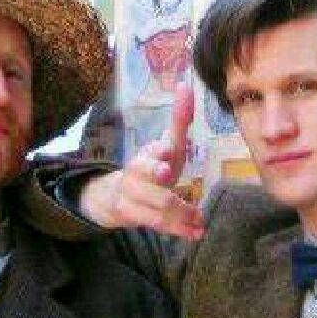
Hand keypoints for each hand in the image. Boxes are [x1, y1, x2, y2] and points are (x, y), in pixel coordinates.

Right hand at [79, 85, 204, 239]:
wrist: (118, 196)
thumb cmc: (152, 167)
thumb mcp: (167, 144)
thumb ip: (179, 119)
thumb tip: (186, 84)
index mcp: (145, 156)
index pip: (149, 153)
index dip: (157, 154)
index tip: (166, 154)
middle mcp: (135, 175)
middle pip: (142, 177)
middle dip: (155, 176)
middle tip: (167, 174)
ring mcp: (133, 197)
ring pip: (154, 206)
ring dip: (178, 212)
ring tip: (198, 218)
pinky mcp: (136, 216)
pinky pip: (157, 225)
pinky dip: (178, 230)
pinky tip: (196, 233)